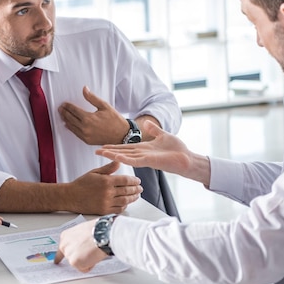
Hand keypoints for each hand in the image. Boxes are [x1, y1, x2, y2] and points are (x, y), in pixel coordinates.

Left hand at [54, 219, 106, 271]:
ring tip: (92, 251)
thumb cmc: (96, 230)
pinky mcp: (74, 262)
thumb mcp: (82, 231)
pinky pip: (84, 269)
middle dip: (79, 258)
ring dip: (86, 261)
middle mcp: (64, 245)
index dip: (59, 257)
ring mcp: (68, 254)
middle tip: (88, 253)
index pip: (61, 249)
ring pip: (78, 264)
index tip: (56, 262)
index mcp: (65, 236)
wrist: (101, 234)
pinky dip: (90, 265)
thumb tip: (81, 246)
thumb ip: (77, 240)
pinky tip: (93, 256)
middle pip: (70, 257)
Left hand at [58, 86, 128, 144]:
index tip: (64, 104)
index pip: (73, 111)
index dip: (68, 106)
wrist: (122, 134)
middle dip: (64, 112)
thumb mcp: (104, 106)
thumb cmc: (115, 120)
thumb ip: (92, 98)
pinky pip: (76, 134)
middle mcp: (85, 128)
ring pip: (71, 126)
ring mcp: (85, 135)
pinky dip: (71, 128)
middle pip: (70, 118)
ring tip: (62, 115)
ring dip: (65, 120)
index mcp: (88, 118)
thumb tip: (84, 89)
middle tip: (60, 108)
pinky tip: (68, 125)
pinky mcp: (87, 141)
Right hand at [65, 161, 141, 214]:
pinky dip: (124, 206)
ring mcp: (106, 202)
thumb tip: (119, 162)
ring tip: (136, 195)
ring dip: (133, 198)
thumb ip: (108, 168)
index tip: (137, 180)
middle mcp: (107, 192)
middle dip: (135, 189)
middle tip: (140, 188)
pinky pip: (118, 209)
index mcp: (106, 181)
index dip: (134, 180)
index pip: (125, 180)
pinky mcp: (104, 211)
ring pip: (125, 201)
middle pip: (127, 190)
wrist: (71, 196)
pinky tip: (127, 203)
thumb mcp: (94, 172)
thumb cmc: (81, 184)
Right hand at [96, 120, 210, 185]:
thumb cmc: (177, 149)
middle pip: (121, 153)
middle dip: (108, 152)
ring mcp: (145, 159)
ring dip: (112, 156)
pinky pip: (135, 161)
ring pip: (125, 157)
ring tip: (100, 153)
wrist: (188, 159)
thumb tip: (146, 122)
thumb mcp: (163, 135)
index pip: (125, 148)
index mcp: (143, 149)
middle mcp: (141, 155)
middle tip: (95, 152)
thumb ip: (153, 129)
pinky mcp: (150, 162)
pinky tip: (117, 157)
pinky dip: (126, 159)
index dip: (113, 147)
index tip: (102, 146)